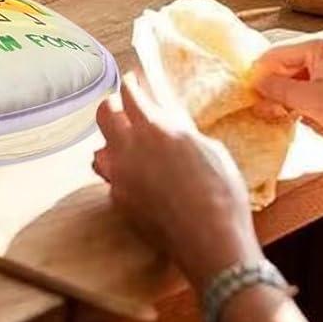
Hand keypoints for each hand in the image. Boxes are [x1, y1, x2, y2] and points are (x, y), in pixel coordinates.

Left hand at [93, 74, 261, 284]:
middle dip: (113, 105)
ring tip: (132, 146)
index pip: (129, 93)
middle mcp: (128, 148)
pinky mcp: (119, 201)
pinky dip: (122, 173)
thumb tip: (170, 119)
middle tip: (127, 108)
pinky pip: (112, 178)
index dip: (131, 83)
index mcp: (154, 128)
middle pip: (103, 113)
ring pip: (101, 148)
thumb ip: (181, 130)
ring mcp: (119, 176)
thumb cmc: (221, 192)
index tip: (134, 80)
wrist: (210, 241)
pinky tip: (141, 179)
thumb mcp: (209, 148)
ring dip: (113, 142)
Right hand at [249, 31, 322, 161]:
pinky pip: (320, 95)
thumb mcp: (316, 103)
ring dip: (296, 105)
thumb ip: (280, 91)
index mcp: (321, 45)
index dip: (258, 78)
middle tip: (271, 117)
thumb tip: (256, 84)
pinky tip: (319, 126)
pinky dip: (314, 110)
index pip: (273, 55)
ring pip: (303, 85)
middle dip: (278, 93)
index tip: (249, 102)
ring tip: (301, 123)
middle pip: (288, 68)